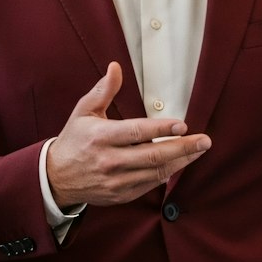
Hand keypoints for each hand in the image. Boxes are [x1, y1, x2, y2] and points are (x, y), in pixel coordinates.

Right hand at [47, 62, 210, 207]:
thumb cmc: (74, 139)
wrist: (56, 177)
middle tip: (204, 140)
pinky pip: (149, 185)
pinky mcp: (120, 195)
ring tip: (198, 150)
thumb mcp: (84, 111)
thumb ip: (104, 90)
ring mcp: (116, 180)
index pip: (137, 132)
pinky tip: (180, 163)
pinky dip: (166, 174)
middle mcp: (109, 160)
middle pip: (153, 155)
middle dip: (183, 148)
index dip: (162, 128)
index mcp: (101, 136)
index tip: (182, 124)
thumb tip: (116, 67)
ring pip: (155, 172)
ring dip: (181, 162)